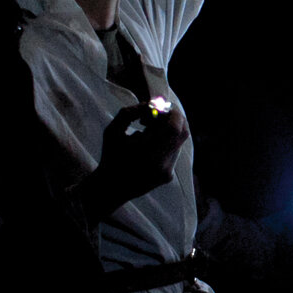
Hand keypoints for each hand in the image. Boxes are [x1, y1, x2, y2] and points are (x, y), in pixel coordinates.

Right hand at [84, 102, 189, 216]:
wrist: (111, 188)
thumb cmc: (110, 156)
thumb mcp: (112, 131)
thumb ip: (129, 113)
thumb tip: (149, 104)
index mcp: (145, 151)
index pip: (174, 126)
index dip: (172, 113)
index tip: (160, 107)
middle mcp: (160, 163)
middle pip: (182, 132)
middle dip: (172, 119)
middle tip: (157, 115)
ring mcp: (166, 171)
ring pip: (178, 143)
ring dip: (168, 132)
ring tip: (146, 132)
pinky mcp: (168, 177)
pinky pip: (173, 153)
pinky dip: (165, 144)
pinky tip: (147, 149)